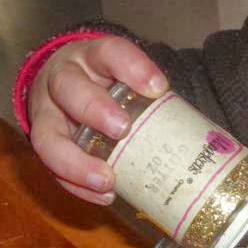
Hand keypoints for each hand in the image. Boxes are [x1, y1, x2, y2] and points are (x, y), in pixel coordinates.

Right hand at [28, 35, 167, 203]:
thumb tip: (204, 138)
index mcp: (92, 56)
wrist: (64, 80)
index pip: (111, 52)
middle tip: (122, 129)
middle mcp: (62, 80)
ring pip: (46, 136)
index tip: (158, 88)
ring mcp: (46, 113)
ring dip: (76, 162)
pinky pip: (50, 167)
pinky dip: (76, 185)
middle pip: (69, 88)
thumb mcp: (127, 73)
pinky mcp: (42, 143)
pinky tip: (105, 195)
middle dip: (95, 110)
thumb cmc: (108, 81)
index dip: (133, 67)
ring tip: (107, 179)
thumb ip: (152, 95)